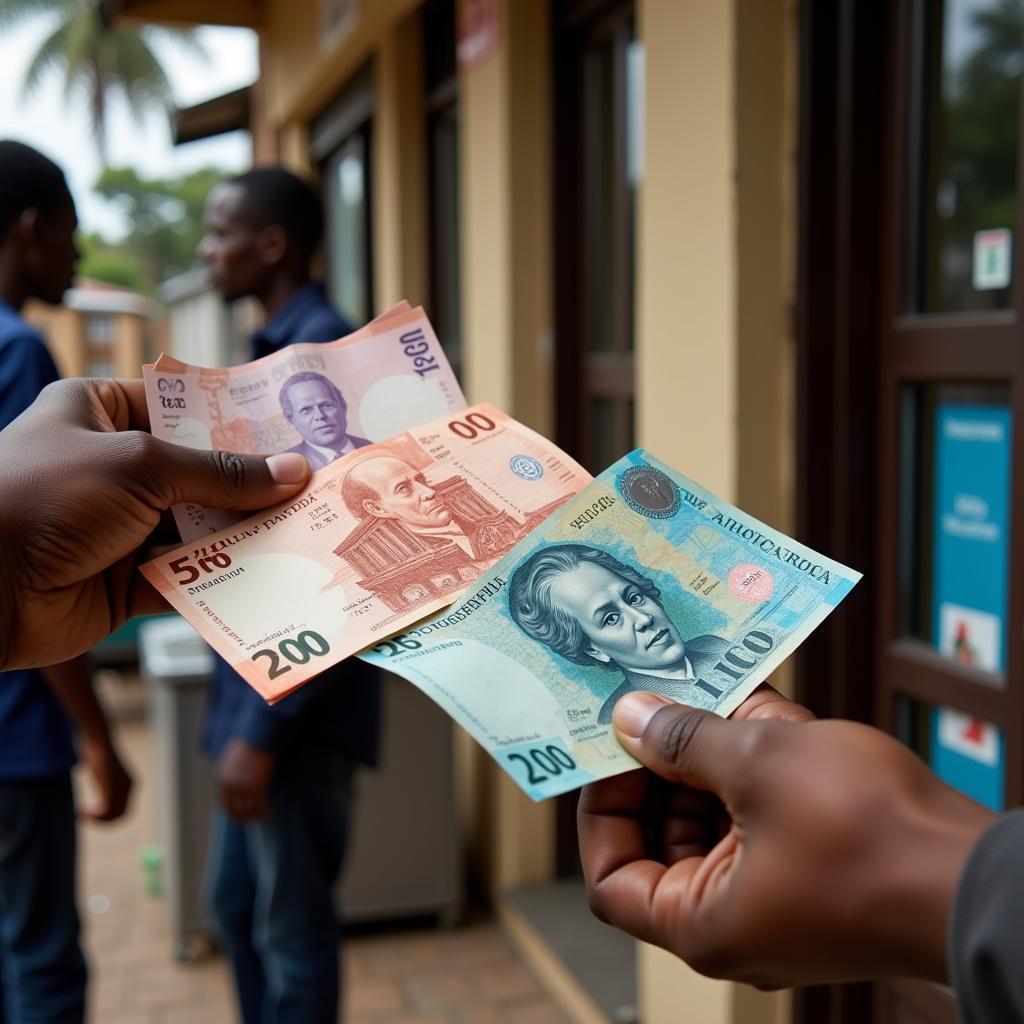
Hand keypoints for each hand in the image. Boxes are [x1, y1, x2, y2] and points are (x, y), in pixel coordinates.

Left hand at [0, 378, 309, 669]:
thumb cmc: (46, 496)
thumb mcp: (140, 466)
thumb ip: (221, 472)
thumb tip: (294, 472)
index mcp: (100, 414)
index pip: (181, 407)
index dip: (235, 418)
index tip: (294, 427)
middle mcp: (114, 467)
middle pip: (201, 471)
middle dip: (253, 481)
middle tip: (316, 482)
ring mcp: (122, 527)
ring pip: (201, 526)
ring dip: (247, 532)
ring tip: (308, 527)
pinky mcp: (129, 580)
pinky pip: (190, 576)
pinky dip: (226, 579)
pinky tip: (273, 573)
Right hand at [80, 737, 132, 821]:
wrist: (98, 741)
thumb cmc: (97, 753)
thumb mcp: (104, 773)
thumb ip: (106, 787)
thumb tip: (101, 800)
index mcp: (131, 784)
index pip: (124, 810)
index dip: (109, 818)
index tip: (92, 815)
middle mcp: (130, 787)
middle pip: (121, 816)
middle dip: (103, 822)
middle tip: (86, 818)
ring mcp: (122, 787)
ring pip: (113, 815)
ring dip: (96, 820)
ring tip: (82, 816)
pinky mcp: (111, 786)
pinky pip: (105, 810)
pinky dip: (93, 816)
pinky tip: (81, 811)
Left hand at [216, 739, 274, 820]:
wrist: (259, 735)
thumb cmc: (250, 743)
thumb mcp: (235, 760)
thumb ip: (234, 774)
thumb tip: (240, 787)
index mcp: (221, 778)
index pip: (224, 803)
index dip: (233, 812)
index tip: (242, 816)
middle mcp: (229, 785)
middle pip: (235, 809)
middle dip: (244, 818)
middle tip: (253, 821)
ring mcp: (242, 786)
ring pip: (249, 809)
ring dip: (257, 816)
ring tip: (265, 817)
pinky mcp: (256, 786)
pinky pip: (260, 805)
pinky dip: (265, 812)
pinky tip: (270, 814)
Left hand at [578, 691, 994, 987]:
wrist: (986, 877)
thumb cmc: (867, 834)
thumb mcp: (759, 765)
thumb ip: (684, 740)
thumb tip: (629, 718)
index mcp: (703, 924)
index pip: (612, 879)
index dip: (602, 808)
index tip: (613, 748)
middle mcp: (736, 920)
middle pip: (665, 838)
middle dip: (663, 766)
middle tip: (660, 704)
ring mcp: (780, 897)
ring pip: (719, 818)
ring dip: (714, 754)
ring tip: (714, 694)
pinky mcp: (818, 869)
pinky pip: (767, 814)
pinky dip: (760, 764)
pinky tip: (762, 707)